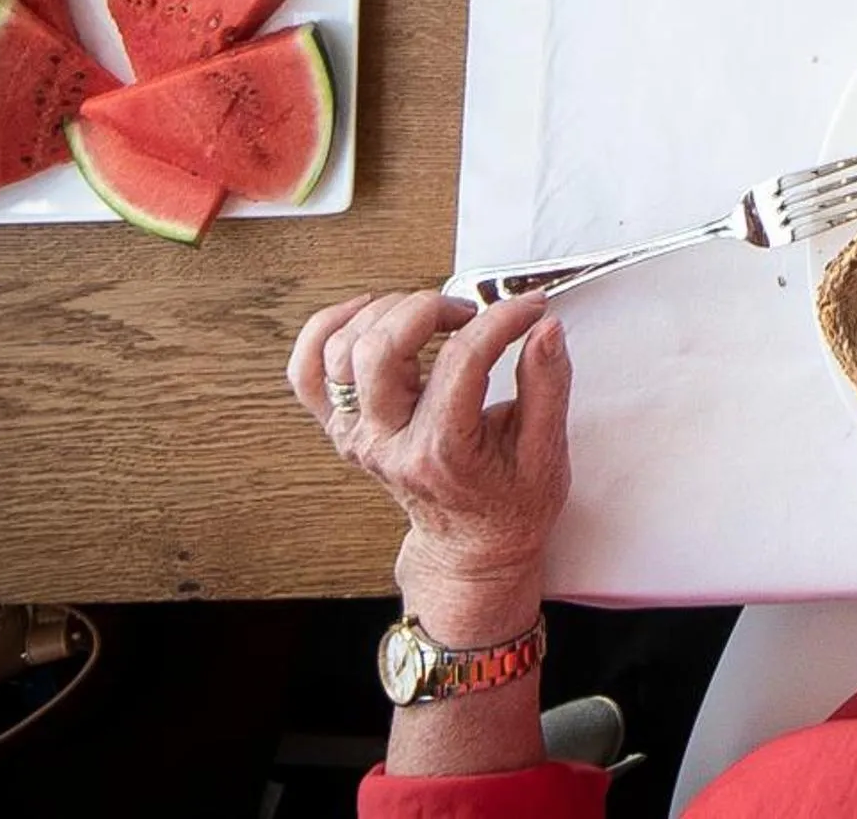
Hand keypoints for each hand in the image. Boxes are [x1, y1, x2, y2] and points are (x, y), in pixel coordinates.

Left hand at [290, 291, 571, 639]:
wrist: (471, 548)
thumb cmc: (509, 506)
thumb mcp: (546, 449)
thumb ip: (548, 383)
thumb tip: (545, 329)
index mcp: (441, 451)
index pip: (461, 360)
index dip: (501, 319)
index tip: (530, 309)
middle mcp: (389, 443)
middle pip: (381, 350)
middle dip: (431, 308)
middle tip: (470, 312)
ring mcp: (359, 436)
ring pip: (341, 352)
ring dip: (388, 314)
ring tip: (431, 315)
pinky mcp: (345, 428)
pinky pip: (307, 373)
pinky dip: (328, 331)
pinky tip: (366, 314)